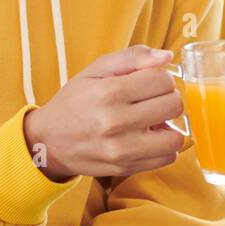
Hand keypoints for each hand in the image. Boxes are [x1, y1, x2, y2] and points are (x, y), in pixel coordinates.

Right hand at [23, 44, 186, 181]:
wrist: (49, 141)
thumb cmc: (75, 101)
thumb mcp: (95, 70)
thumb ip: (132, 57)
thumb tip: (167, 57)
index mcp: (108, 92)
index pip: (163, 81)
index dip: (162, 78)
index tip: (151, 82)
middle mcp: (115, 122)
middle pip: (173, 106)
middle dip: (168, 99)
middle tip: (153, 100)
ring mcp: (121, 149)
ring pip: (174, 137)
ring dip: (169, 126)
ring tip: (153, 121)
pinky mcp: (125, 168)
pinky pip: (166, 158)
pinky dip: (162, 147)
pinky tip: (147, 138)